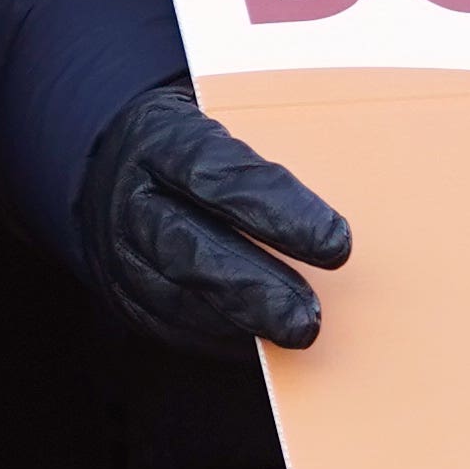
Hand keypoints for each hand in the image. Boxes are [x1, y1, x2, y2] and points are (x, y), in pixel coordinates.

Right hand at [82, 83, 346, 351]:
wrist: (119, 170)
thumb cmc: (199, 153)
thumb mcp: (228, 127)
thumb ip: (272, 165)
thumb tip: (351, 206)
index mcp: (162, 141)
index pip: (217, 174)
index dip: (278, 209)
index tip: (337, 242)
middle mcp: (133, 199)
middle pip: (189, 246)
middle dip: (254, 285)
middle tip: (309, 315)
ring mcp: (123, 252)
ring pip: (176, 296)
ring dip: (240, 320)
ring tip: (297, 332)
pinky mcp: (125, 295)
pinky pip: (170, 325)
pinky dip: (220, 336)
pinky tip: (262, 340)